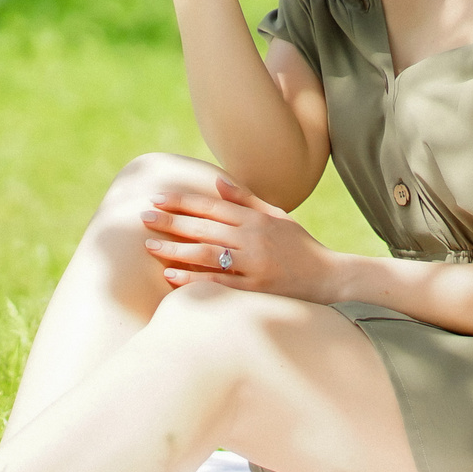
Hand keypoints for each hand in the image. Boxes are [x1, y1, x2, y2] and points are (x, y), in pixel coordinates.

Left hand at [142, 176, 338, 301]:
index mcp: (257, 219)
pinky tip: (171, 276)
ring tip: (149, 245)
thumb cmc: (300, 247)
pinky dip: (194, 278)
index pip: (213, 206)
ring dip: (176, 248)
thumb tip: (217, 183)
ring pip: (208, 252)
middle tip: (142, 217)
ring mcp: (255, 263)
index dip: (183, 201)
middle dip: (171, 220)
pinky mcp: (257, 288)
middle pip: (205, 226)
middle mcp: (254, 238)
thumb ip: (247, 200)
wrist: (330, 277)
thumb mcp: (278, 216)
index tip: (157, 198)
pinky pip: (220, 282)